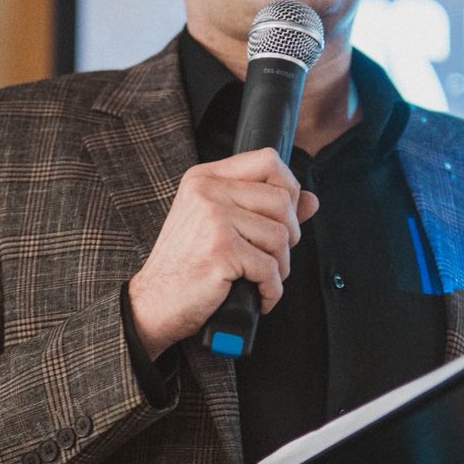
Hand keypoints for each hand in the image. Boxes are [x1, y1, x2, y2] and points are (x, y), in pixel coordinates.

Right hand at [127, 148, 319, 355]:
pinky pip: (270, 268)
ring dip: (279, 267)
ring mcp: (213, 218)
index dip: (288, 188)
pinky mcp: (221, 250)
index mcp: (205, 178)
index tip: (283, 217)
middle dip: (288, 236)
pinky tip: (257, 296)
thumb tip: (311, 200)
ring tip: (258, 279)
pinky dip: (271, 290)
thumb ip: (265, 209)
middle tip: (269, 258)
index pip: (267, 160)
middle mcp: (207, 191)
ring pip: (281, 236)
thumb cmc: (186, 267)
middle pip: (282, 200)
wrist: (153, 304)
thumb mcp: (220, 227)